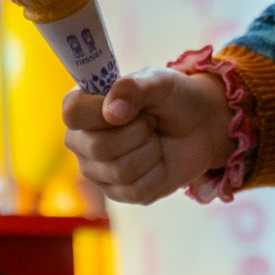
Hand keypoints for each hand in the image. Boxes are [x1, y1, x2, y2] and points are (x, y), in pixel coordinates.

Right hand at [63, 69, 230, 205]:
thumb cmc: (174, 98)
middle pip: (99, 147)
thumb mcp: (160, 81)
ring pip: (120, 171)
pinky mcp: (118, 193)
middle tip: (150, 122)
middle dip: (139, 132)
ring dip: (151, 151)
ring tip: (155, 139)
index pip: (73, 112)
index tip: (129, 107)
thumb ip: (134, 87)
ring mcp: (97, 170)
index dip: (101, 111)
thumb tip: (111, 112)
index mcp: (82, 106)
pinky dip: (158, 173)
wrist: (201, 127)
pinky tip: (159, 160)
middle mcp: (81, 140)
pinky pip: (137, 190)